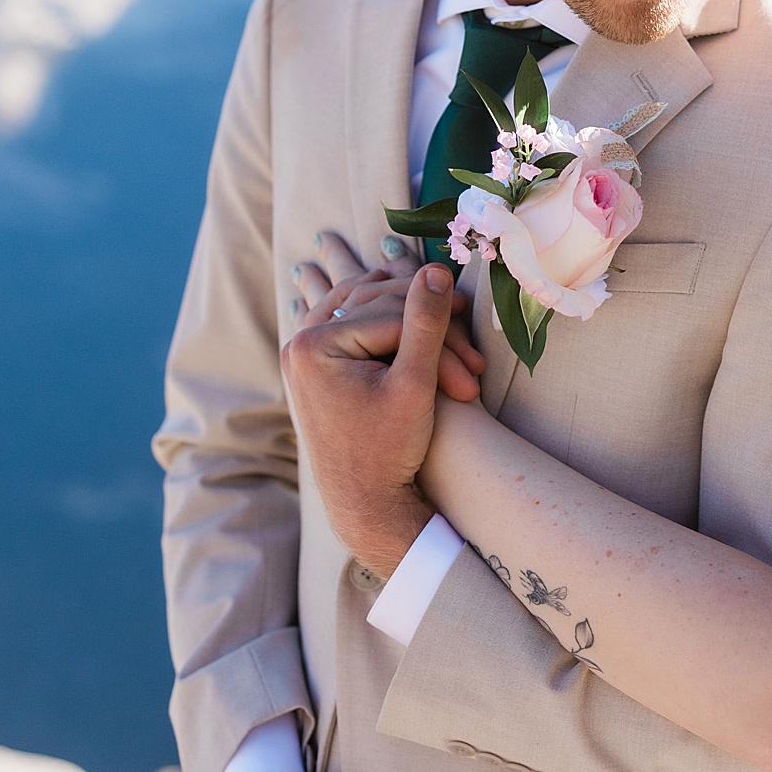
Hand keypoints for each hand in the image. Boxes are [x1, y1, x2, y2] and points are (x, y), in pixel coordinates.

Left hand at [284, 233, 478, 577]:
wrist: (365, 503)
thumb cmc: (389, 451)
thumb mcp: (415, 385)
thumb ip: (426, 324)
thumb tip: (437, 269)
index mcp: (313, 347)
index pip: (388, 313)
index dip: (435, 316)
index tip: (472, 314)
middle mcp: (298, 345)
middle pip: (372, 304)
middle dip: (423, 317)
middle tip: (466, 315)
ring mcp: (302, 356)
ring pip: (360, 306)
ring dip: (404, 308)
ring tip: (442, 304)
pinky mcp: (313, 367)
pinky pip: (347, 321)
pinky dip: (378, 313)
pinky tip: (400, 302)